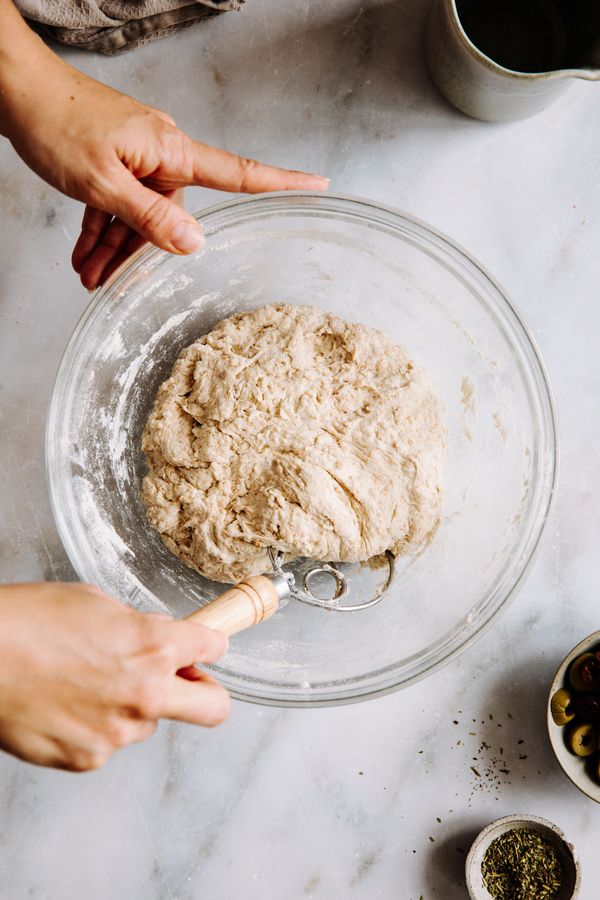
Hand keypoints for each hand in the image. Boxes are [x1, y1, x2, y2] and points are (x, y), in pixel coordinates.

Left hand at [0, 22, 327, 288]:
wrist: (14, 89)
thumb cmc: (57, 124)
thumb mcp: (103, 183)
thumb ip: (150, 218)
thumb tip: (196, 243)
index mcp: (170, 151)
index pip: (238, 172)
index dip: (280, 182)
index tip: (319, 183)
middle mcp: (160, 153)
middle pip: (171, 214)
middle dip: (141, 252)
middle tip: (109, 285)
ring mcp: (136, 156)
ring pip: (138, 214)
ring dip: (113, 247)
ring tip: (88, 278)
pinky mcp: (113, 160)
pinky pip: (117, 203)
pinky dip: (100, 229)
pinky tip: (84, 257)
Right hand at [0, 582, 229, 770]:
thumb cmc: (28, 621)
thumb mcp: (96, 603)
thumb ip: (139, 625)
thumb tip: (160, 634)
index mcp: (154, 647)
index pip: (213, 647)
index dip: (207, 644)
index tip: (201, 648)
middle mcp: (146, 695)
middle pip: (214, 708)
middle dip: (205, 692)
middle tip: (181, 681)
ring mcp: (118, 733)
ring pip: (149, 724)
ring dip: (133, 706)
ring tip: (87, 683)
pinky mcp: (88, 759)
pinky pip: (108, 742)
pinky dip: (96, 726)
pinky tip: (66, 703)